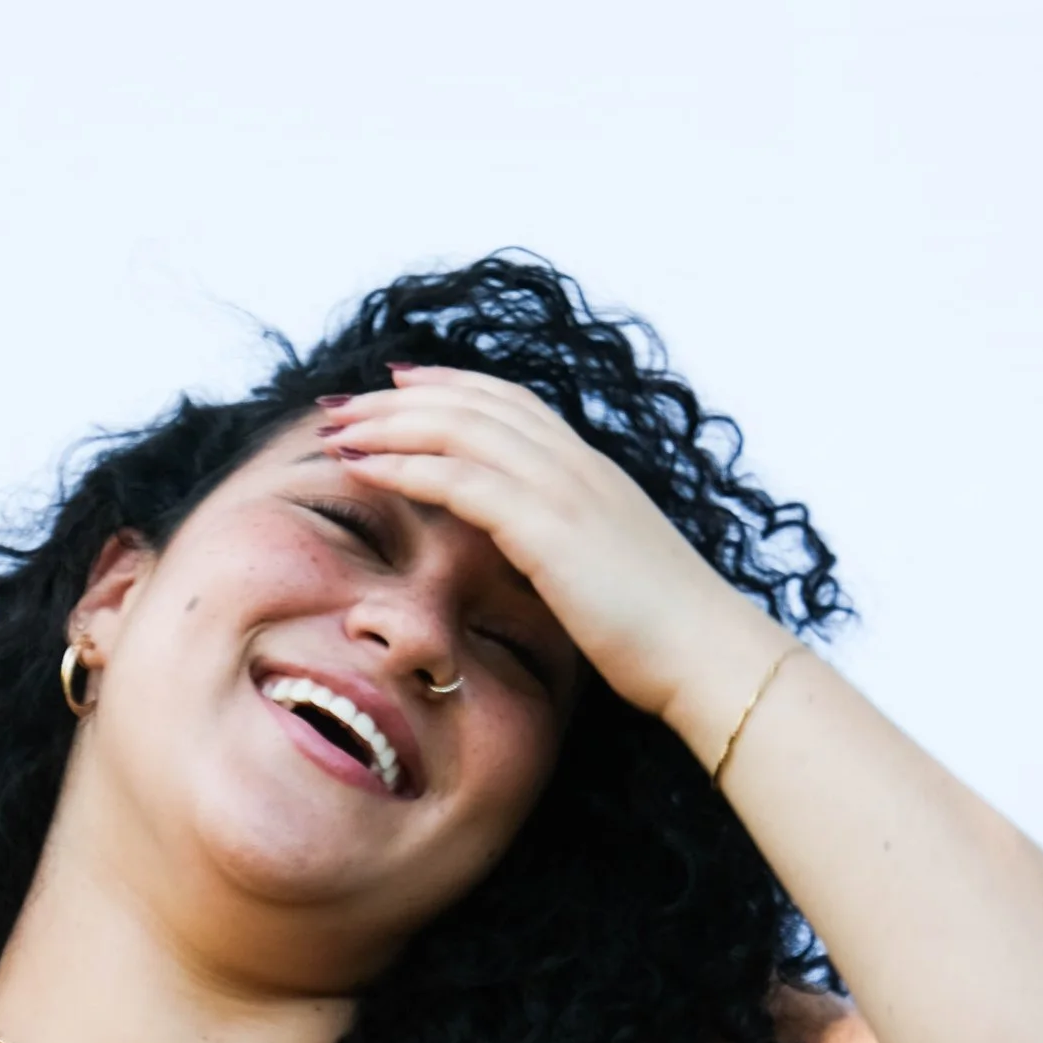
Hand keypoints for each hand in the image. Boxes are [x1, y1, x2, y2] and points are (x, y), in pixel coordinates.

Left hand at [317, 366, 790, 757]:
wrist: (708, 656)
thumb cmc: (663, 637)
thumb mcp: (609, 574)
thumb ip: (568, 548)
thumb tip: (532, 558)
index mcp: (592, 471)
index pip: (508, 404)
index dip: (447, 387)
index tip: (395, 387)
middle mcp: (576, 465)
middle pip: (471, 402)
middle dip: (398, 398)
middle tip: (341, 404)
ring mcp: (564, 490)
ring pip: (458, 427)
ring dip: (388, 424)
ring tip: (334, 431)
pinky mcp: (548, 527)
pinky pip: (460, 479)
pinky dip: (405, 466)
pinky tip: (363, 470)